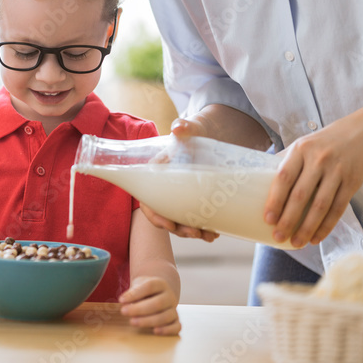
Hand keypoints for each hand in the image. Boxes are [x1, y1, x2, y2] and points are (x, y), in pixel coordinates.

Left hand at [119, 276, 180, 335]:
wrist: (158, 294)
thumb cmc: (144, 291)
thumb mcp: (138, 285)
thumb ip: (133, 291)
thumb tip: (124, 301)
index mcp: (160, 284)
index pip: (149, 287)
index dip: (135, 294)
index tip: (121, 300)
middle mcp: (169, 296)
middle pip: (157, 303)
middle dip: (139, 309)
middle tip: (124, 312)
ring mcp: (174, 309)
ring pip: (166, 316)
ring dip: (148, 321)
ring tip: (132, 322)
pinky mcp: (176, 320)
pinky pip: (177, 326)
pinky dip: (167, 330)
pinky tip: (155, 331)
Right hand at [137, 118, 219, 242]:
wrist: (212, 133)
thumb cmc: (196, 130)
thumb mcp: (191, 128)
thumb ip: (184, 127)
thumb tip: (179, 128)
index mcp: (157, 172)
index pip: (148, 199)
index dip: (155, 216)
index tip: (170, 226)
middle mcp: (164, 185)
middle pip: (165, 214)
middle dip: (179, 229)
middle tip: (196, 233)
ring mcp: (178, 193)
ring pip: (179, 220)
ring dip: (192, 232)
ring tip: (209, 235)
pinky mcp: (193, 197)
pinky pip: (193, 218)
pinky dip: (203, 228)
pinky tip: (215, 231)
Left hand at [266, 121, 362, 247]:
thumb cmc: (326, 141)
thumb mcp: (303, 144)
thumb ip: (286, 161)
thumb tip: (259, 178)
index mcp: (300, 150)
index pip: (284, 178)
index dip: (275, 200)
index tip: (267, 218)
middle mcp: (318, 160)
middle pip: (300, 195)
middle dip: (288, 219)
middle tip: (278, 236)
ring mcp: (337, 171)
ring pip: (320, 206)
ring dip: (307, 227)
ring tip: (296, 242)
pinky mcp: (352, 182)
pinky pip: (338, 208)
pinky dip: (326, 226)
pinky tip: (316, 238)